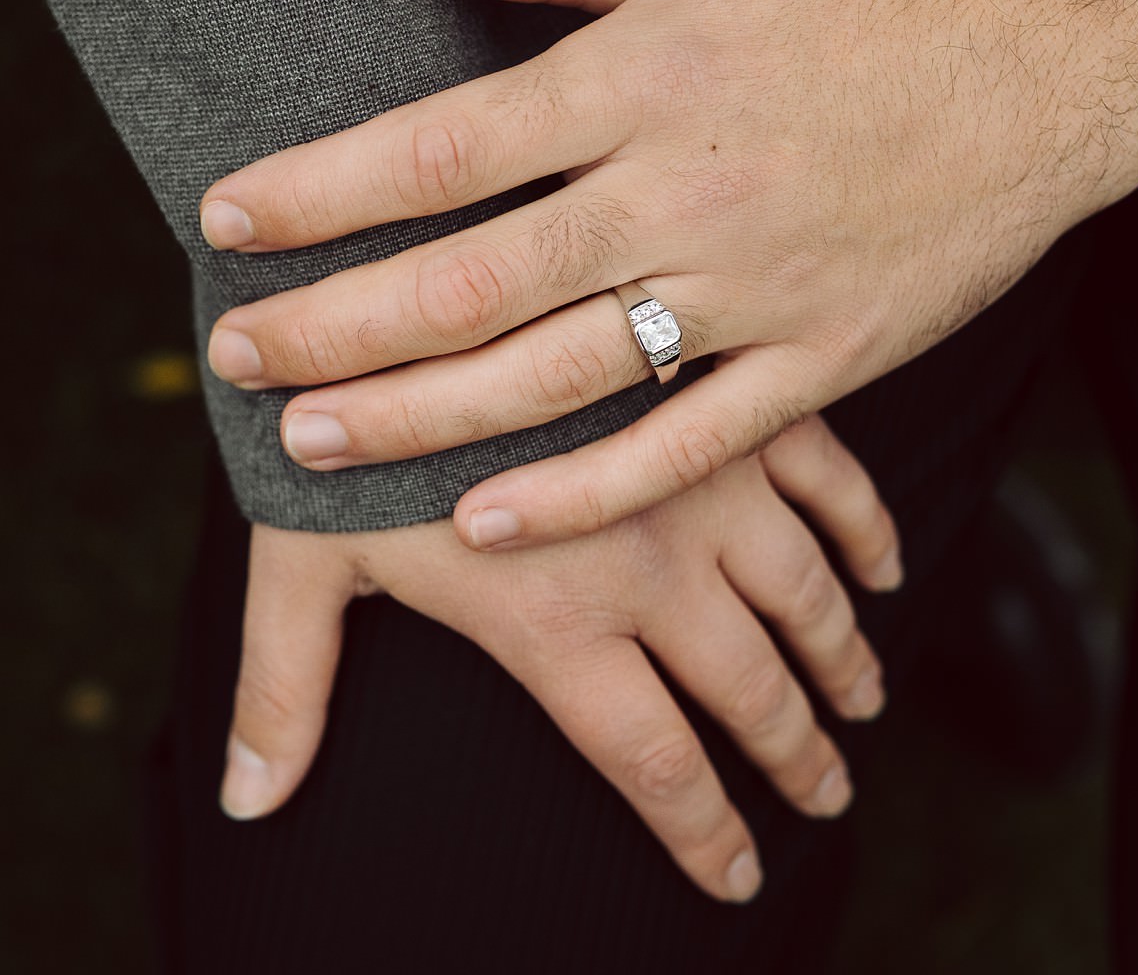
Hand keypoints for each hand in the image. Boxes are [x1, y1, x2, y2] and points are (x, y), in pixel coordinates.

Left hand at [196, 0, 1137, 550]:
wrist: (1051, 63)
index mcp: (641, 79)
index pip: (441, 145)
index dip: (320, 189)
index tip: (228, 221)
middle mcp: (681, 191)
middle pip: (472, 279)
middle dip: (335, 325)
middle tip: (230, 357)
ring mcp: (751, 289)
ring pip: (555, 376)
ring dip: (420, 418)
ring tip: (312, 444)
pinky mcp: (818, 363)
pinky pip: (685, 448)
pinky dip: (583, 494)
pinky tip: (487, 522)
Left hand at [219, 416, 899, 901]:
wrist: (416, 258)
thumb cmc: (342, 414)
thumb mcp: (297, 553)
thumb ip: (283, 683)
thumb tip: (250, 804)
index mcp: (560, 621)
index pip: (653, 760)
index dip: (703, 832)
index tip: (738, 879)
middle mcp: (651, 561)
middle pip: (752, 689)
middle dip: (796, 757)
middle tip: (826, 797)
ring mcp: (700, 474)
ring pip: (805, 593)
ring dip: (844, 658)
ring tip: (865, 704)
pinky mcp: (727, 393)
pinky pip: (828, 476)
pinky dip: (866, 528)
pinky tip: (887, 571)